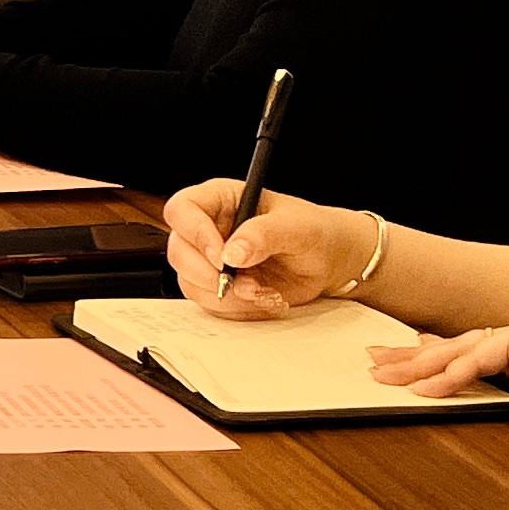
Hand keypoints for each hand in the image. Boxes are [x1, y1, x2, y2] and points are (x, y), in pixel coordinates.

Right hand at [161, 180, 373, 318]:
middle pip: (179, 250)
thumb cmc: (315, 232)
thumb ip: (264, 234)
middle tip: (242, 284)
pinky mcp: (219, 286)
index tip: (222, 257)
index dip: (194, 233)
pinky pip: (211, 304)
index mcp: (221, 200)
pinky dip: (237, 309)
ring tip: (263, 291)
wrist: (329, 261)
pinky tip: (263, 297)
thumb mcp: (297, 227)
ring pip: (190, 282)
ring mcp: (211, 259)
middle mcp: (210, 228)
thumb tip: (233, 252)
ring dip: (227, 296)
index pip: (183, 209)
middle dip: (208, 274)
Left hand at [367, 314, 508, 407]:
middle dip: (414, 357)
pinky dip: (451, 374)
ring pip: (459, 349)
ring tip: (383, 375)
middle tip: (378, 363)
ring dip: (419, 364)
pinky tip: (424, 388)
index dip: (443, 358)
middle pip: (458, 348)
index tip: (414, 363)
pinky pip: (482, 359)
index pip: (479, 354)